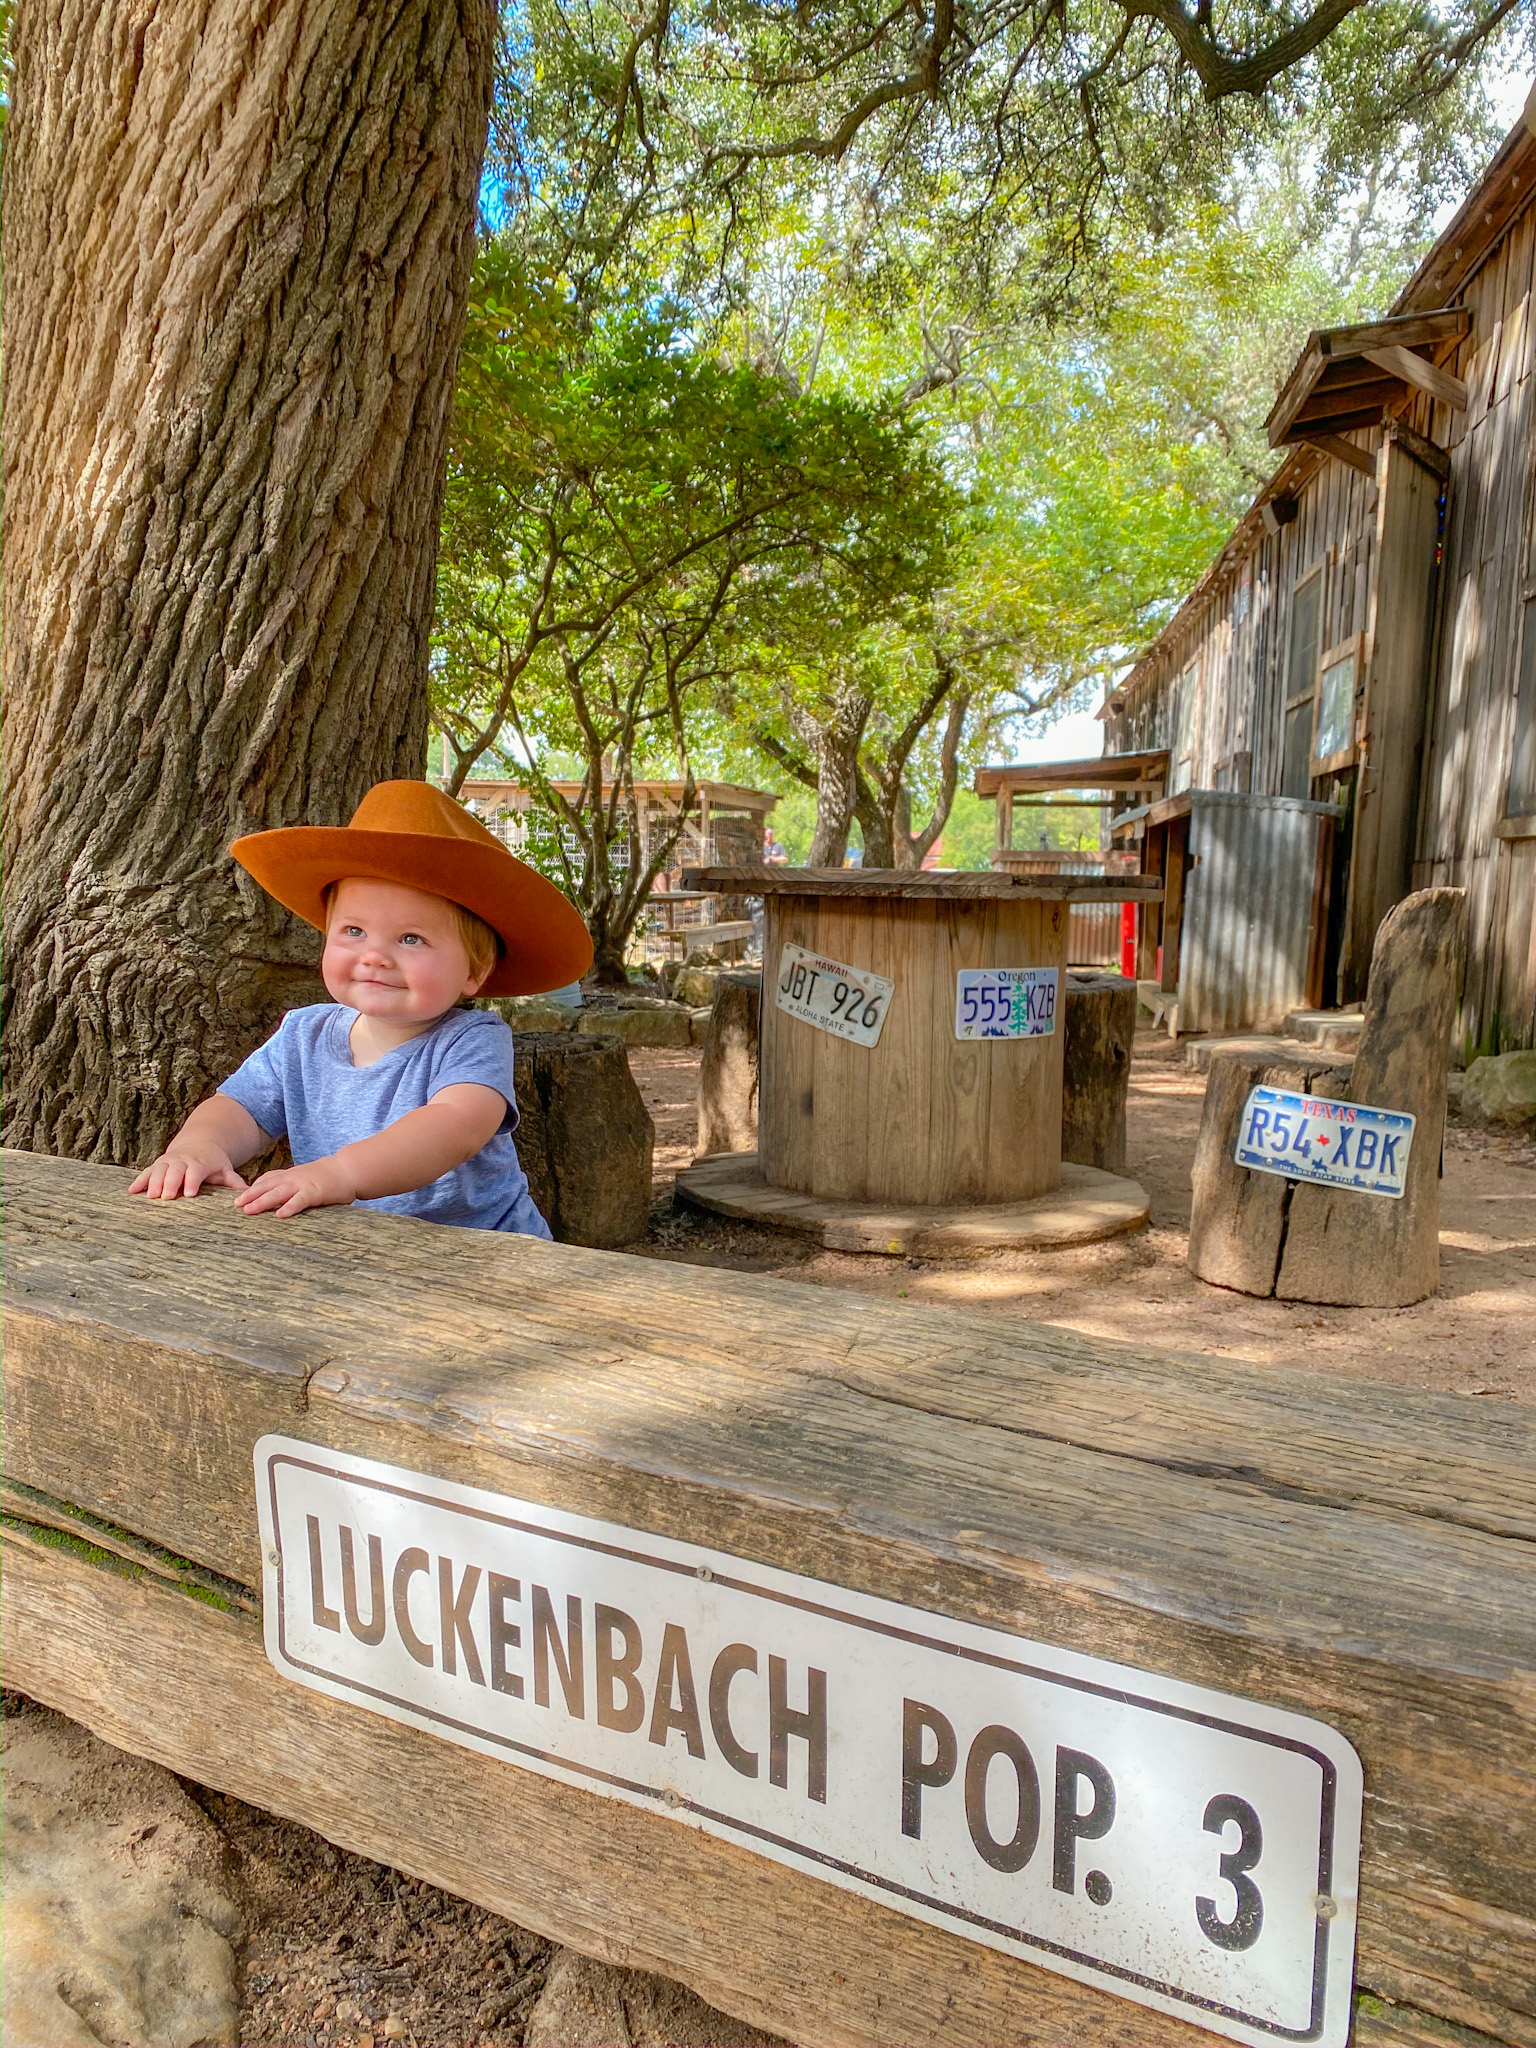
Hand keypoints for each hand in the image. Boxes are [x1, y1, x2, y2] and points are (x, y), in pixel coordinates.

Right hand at [130, 1144, 247, 1200]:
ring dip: (153, 1182)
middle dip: (170, 1183)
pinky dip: (139, 1181)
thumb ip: (234, 1182)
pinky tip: (131, 1191)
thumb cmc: (213, 1162)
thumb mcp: (225, 1169)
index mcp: (199, 1163)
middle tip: (165, 1197)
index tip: (189, 1194)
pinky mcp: (157, 1165)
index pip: (195, 1172)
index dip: (192, 1182)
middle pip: (175, 1171)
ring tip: (149, 1196)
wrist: (198, 1143)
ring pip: (158, 1171)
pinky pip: (146, 1172)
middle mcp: (182, 1161)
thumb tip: (249, 1194)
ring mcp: (168, 1162)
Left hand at [233, 1154, 357, 1218]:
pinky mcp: (315, 1192)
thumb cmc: (328, 1176)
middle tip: (235, 1205)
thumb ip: (291, 1184)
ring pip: (278, 1193)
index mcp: (290, 1175)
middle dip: (250, 1195)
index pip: (267, 1180)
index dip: (252, 1188)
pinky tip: (280, 1215)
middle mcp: (293, 1178)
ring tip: (249, 1210)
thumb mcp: (305, 1177)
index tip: (238, 1196)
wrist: (347, 1170)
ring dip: (262, 1201)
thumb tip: (278, 1198)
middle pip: (267, 1186)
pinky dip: (289, 1207)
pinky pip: (300, 1200)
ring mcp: (303, 1184)